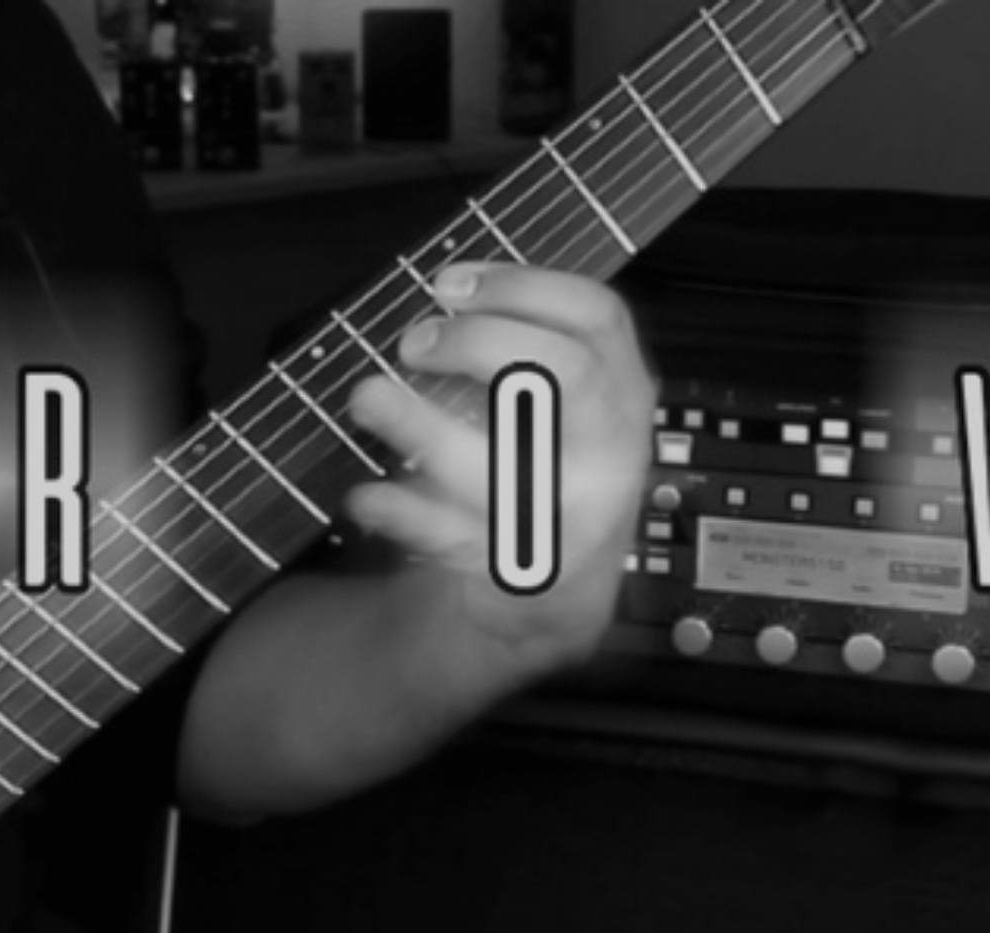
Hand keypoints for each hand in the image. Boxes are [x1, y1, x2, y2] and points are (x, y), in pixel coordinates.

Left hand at [345, 262, 655, 663]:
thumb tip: (445, 295)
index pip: (597, 317)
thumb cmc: (551, 473)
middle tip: (414, 342)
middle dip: (482, 342)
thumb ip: (524, 348)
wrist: (561, 590)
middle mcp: (610, 451)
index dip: (521, 287)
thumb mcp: (569, 406)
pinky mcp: (524, 569)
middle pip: (566, 373)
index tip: (450, 284)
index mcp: (623, 395)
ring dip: (424, 427)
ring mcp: (572, 513)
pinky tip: (366, 494)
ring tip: (368, 398)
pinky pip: (457, 538)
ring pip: (505, 467)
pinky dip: (403, 514)